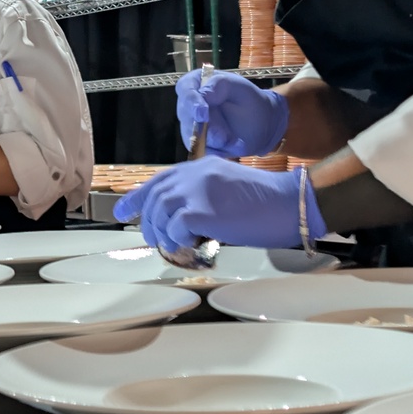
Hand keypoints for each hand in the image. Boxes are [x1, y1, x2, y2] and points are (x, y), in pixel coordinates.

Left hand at [113, 158, 323, 250]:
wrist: (290, 203)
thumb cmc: (266, 202)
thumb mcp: (227, 189)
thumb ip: (202, 195)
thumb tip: (181, 219)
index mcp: (200, 168)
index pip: (159, 180)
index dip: (136, 197)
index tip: (122, 212)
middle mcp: (195, 175)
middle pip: (154, 197)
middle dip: (147, 221)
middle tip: (153, 239)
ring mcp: (198, 191)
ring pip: (160, 212)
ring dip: (162, 233)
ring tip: (172, 245)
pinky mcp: (203, 210)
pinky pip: (175, 227)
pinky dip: (177, 239)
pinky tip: (188, 245)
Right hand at [176, 70, 287, 157]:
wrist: (259, 125)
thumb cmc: (248, 101)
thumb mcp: (239, 88)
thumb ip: (221, 85)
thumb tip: (203, 94)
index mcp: (196, 83)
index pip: (185, 89)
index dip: (191, 102)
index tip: (202, 114)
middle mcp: (188, 104)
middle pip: (186, 116)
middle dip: (208, 128)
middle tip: (227, 137)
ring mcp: (189, 125)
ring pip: (193, 136)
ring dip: (218, 141)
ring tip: (238, 142)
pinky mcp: (195, 143)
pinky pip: (201, 150)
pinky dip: (219, 151)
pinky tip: (234, 146)